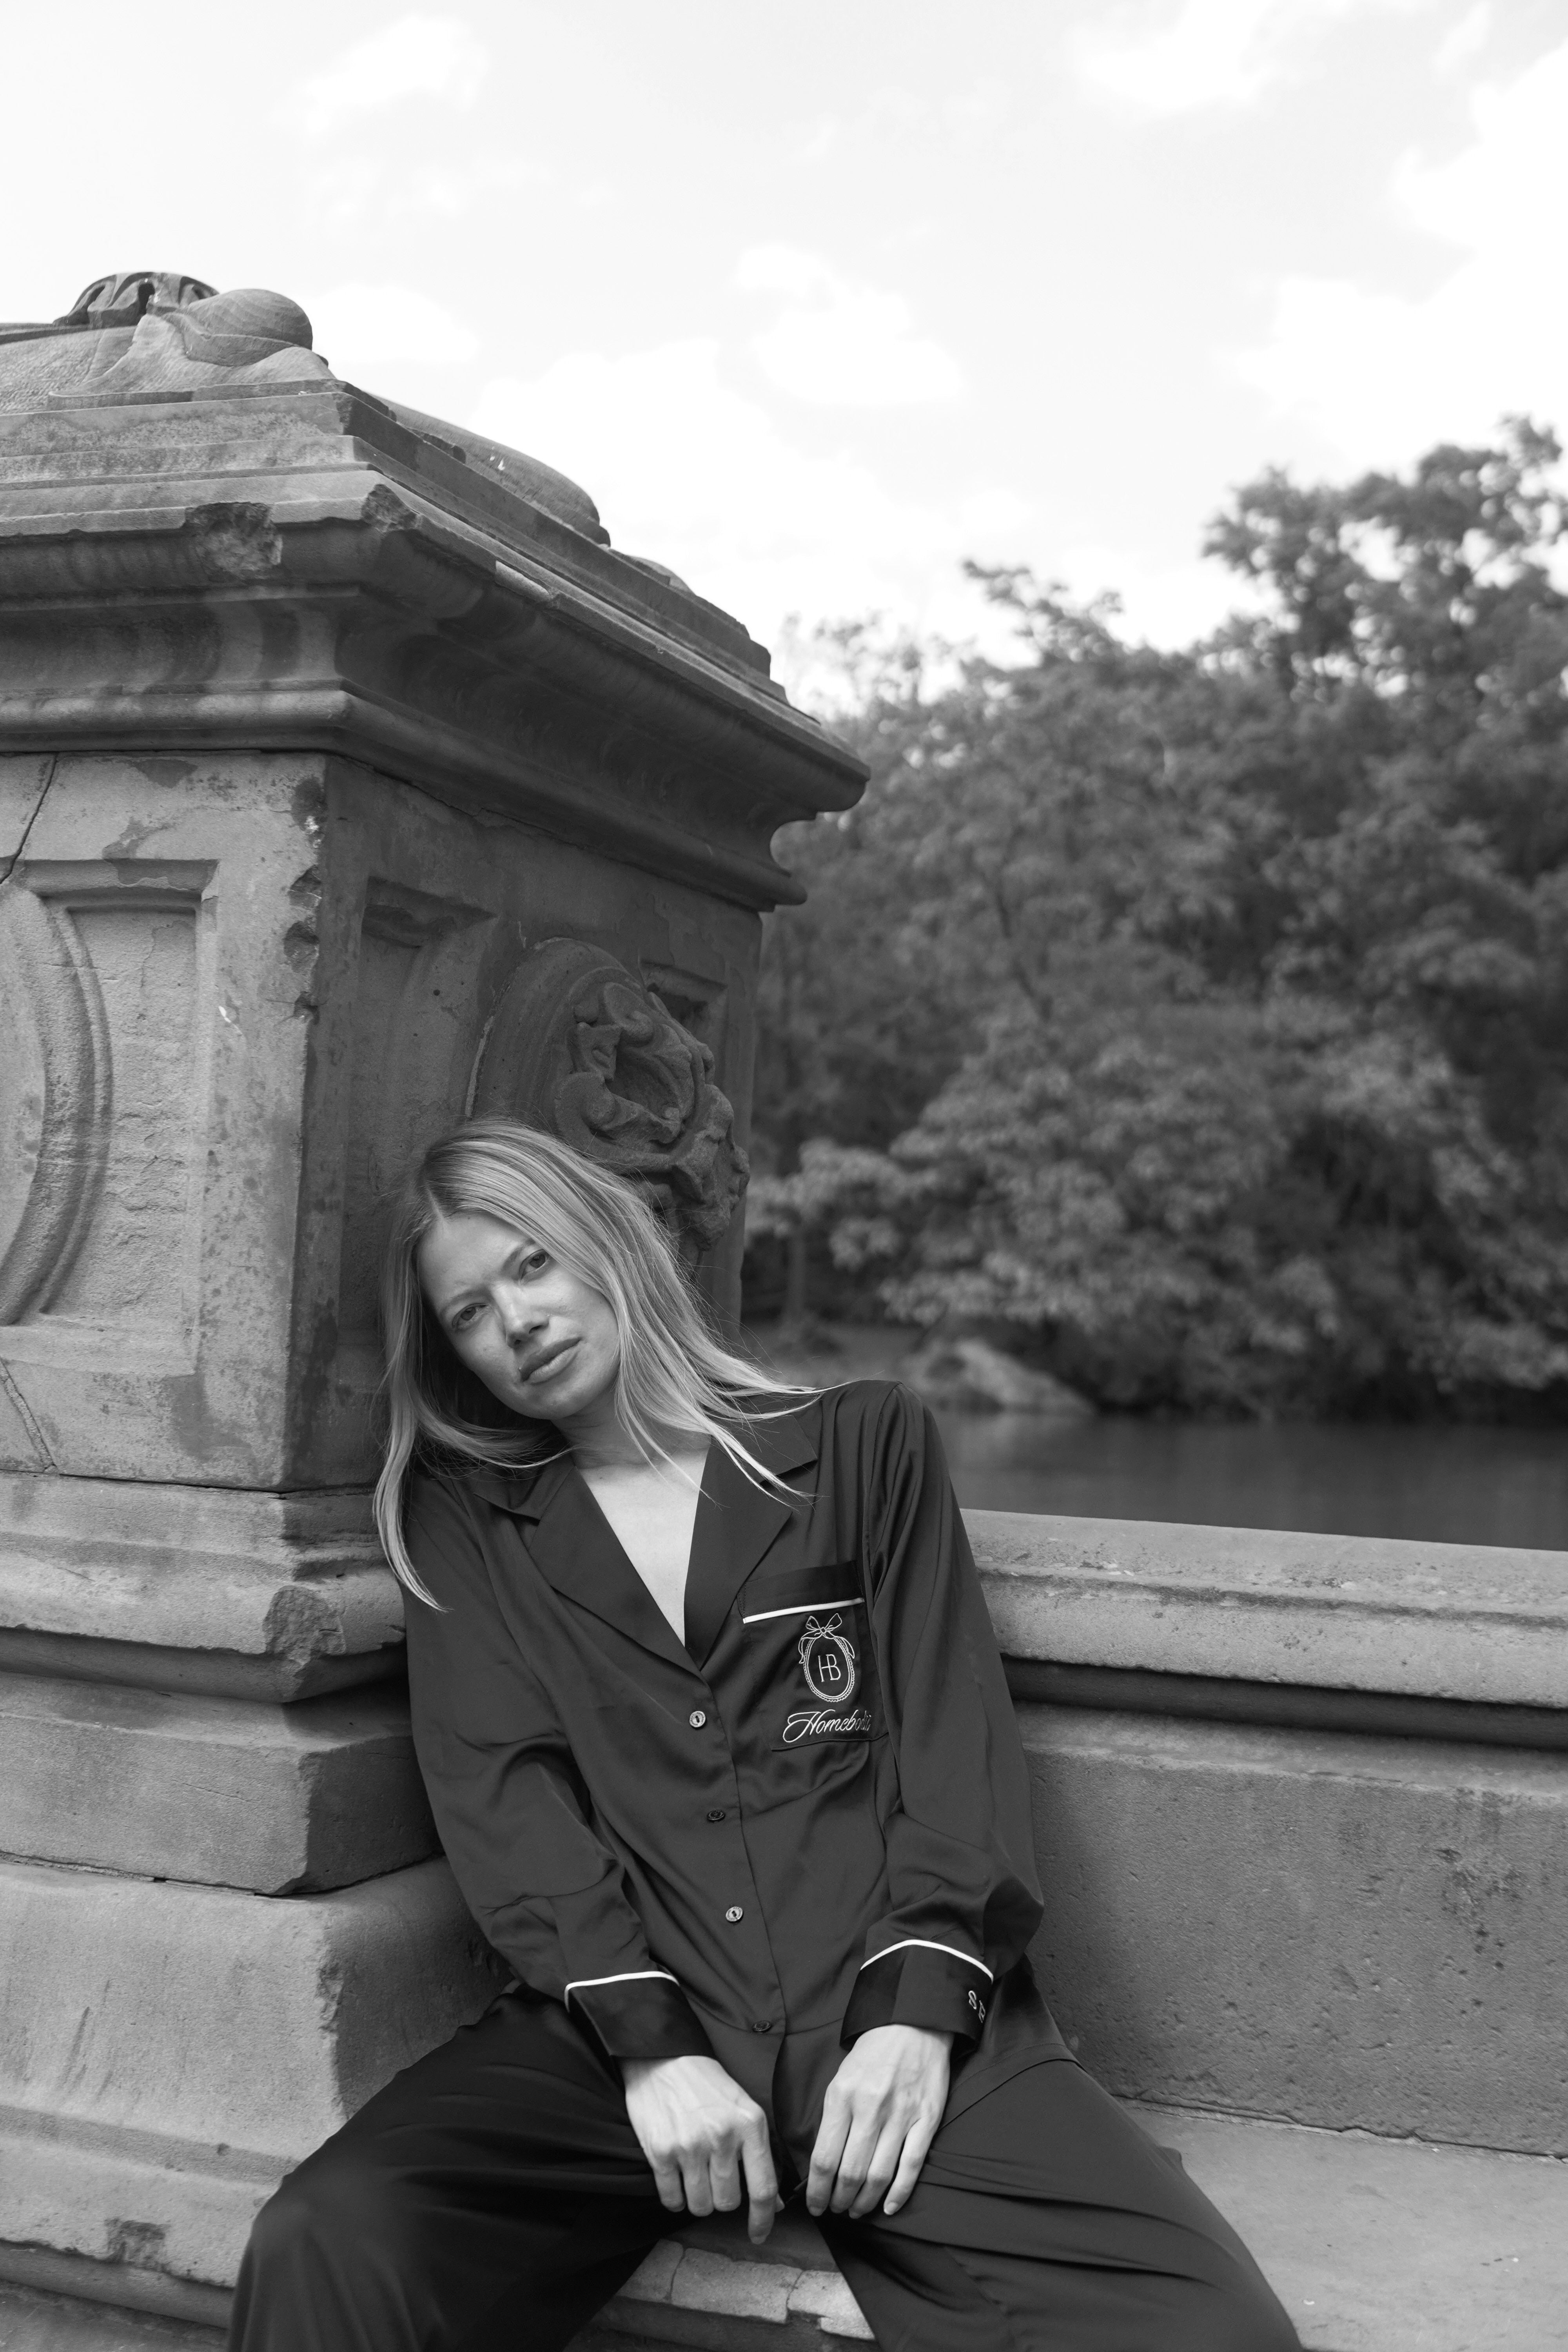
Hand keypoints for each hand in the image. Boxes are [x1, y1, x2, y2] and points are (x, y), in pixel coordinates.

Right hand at [620, 2055, 780, 2245]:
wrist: (663, 2057)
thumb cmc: (708, 2085)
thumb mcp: (744, 2109)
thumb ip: (759, 2154)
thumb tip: (773, 2203)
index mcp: (750, 2124)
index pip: (763, 2187)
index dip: (764, 2219)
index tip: (759, 2235)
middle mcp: (722, 2136)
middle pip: (729, 2202)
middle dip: (722, 2198)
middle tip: (713, 2177)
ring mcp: (690, 2145)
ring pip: (700, 2205)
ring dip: (698, 2199)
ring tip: (693, 2174)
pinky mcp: (661, 2152)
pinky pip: (672, 2200)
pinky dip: (674, 2197)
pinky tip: (675, 2176)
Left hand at [806, 2024, 952, 2220]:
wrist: (913, 2025)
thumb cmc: (872, 2055)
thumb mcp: (840, 2079)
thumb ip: (833, 2119)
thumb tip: (823, 2164)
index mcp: (842, 2096)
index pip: (824, 2158)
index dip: (818, 2191)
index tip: (815, 2205)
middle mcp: (870, 2108)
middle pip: (850, 2173)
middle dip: (839, 2201)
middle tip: (836, 2210)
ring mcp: (901, 2115)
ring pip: (879, 2176)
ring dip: (865, 2202)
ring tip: (857, 2210)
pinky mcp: (926, 2120)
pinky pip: (911, 2167)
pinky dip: (899, 2194)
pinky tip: (888, 2208)